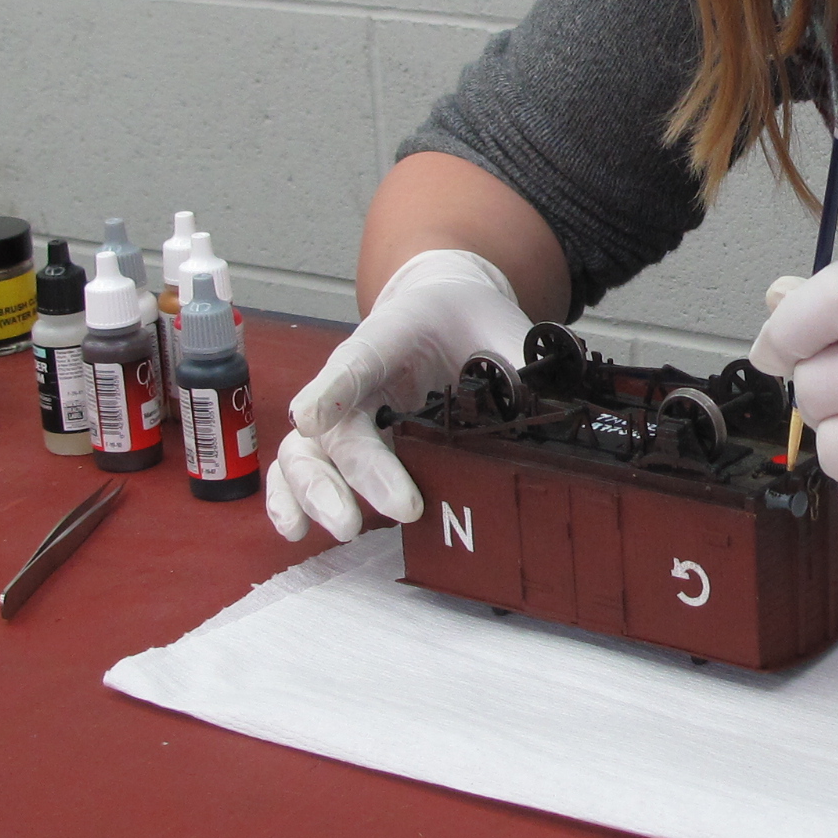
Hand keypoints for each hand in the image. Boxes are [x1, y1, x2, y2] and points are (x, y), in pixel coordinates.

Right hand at [265, 248, 532, 543]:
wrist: (443, 305)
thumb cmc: (468, 318)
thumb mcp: (504, 329)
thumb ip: (520, 366)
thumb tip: (550, 411)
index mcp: (391, 337)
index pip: (358, 360)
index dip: (334, 390)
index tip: (313, 419)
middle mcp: (355, 379)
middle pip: (339, 425)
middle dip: (361, 471)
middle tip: (401, 508)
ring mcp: (343, 414)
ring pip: (304, 453)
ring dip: (315, 493)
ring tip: (344, 529)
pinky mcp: (343, 445)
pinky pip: (299, 470)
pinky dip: (287, 500)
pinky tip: (294, 532)